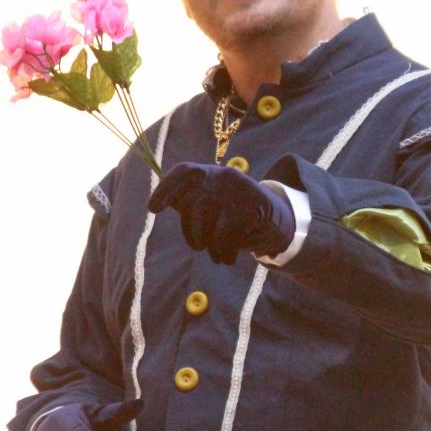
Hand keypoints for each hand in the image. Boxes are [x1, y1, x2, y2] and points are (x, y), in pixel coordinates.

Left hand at [147, 162, 295, 264]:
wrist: (278, 223)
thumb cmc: (236, 216)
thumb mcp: (213, 205)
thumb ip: (189, 202)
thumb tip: (155, 203)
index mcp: (213, 174)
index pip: (185, 171)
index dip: (166, 188)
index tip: (153, 208)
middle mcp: (225, 177)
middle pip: (193, 203)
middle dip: (190, 231)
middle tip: (198, 246)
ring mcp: (241, 192)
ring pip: (209, 222)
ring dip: (210, 246)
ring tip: (217, 255)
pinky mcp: (254, 210)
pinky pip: (225, 236)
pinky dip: (223, 252)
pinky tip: (228, 259)